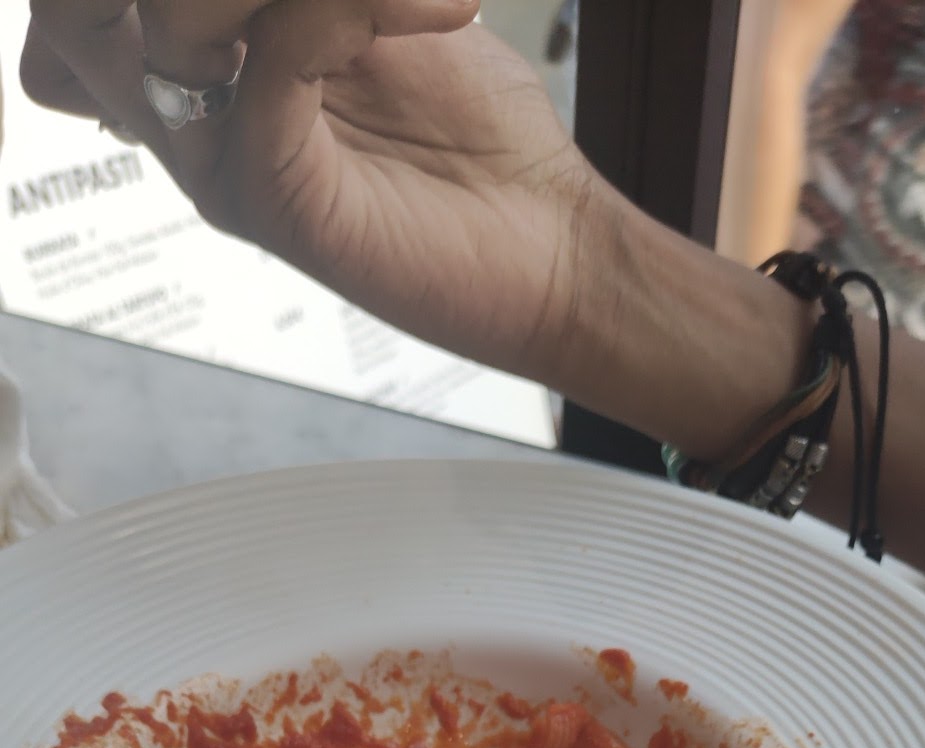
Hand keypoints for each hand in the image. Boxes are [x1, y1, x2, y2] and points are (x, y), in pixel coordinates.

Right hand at [21, 1, 600, 384]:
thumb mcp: (379, 10)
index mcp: (199, 57)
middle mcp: (189, 111)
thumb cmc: (478, 139)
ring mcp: (222, 162)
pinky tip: (442, 8)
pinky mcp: (278, 204)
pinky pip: (274, 62)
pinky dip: (355, 4)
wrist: (553, 251)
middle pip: (75, 10)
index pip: (85, 0)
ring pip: (173, 18)